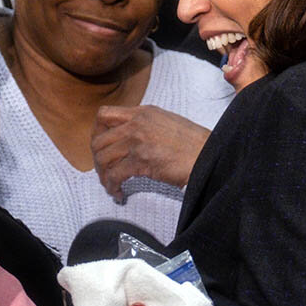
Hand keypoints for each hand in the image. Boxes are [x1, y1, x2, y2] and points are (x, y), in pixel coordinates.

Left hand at [91, 105, 209, 197]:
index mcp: (143, 112)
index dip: (97, 132)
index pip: (104, 114)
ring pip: (103, 157)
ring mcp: (138, 141)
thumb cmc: (194, 143)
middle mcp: (137, 123)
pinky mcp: (141, 160)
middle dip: (97, 159)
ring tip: (111, 185)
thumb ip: (146, 125)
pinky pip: (114, 175)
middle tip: (104, 171)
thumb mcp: (168, 122)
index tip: (102, 147)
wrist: (209, 154)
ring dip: (103, 175)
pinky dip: (112, 186)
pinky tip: (119, 193)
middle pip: (99, 139)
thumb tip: (130, 138)